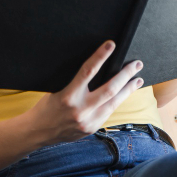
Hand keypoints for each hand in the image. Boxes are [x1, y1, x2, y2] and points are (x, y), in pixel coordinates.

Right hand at [30, 41, 144, 143]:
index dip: (100, 56)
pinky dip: (116, 101)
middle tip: (137, 64)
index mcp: (67, 96)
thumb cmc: (47, 106)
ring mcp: (87, 121)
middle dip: (126, 75)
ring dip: (128, 90)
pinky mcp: (92, 128)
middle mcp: (79, 110)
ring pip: (114, 102)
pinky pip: (108, 112)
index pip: (87, 72)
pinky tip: (123, 94)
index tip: (111, 45)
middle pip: (110, 89)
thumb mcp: (57, 90)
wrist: (39, 132)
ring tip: (138, 80)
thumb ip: (76, 83)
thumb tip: (98, 67)